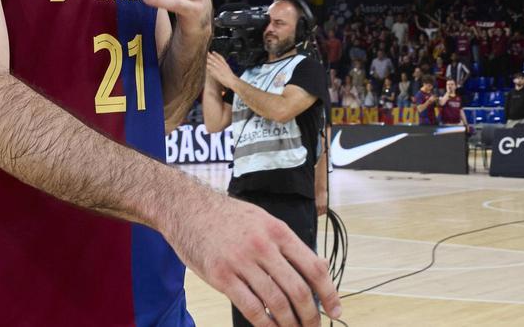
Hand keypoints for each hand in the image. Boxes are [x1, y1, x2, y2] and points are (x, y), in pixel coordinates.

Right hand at [166, 191, 341, 326]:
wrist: (187, 208)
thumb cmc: (227, 217)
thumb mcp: (263, 220)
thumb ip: (288, 244)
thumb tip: (317, 269)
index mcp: (278, 231)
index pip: (314, 267)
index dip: (329, 293)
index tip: (335, 310)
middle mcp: (263, 246)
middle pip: (298, 290)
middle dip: (310, 315)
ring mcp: (241, 262)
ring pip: (276, 303)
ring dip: (289, 323)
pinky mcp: (221, 277)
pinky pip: (251, 308)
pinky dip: (265, 324)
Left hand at [206, 52, 237, 90]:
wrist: (233, 81)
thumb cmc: (231, 78)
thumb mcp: (228, 71)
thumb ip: (224, 68)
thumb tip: (222, 67)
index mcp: (225, 64)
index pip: (221, 57)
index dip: (217, 54)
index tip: (213, 51)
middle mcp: (222, 65)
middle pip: (215, 59)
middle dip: (211, 55)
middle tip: (207, 52)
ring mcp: (219, 68)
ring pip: (213, 63)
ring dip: (208, 60)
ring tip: (204, 57)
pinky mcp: (217, 72)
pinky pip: (211, 68)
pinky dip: (208, 66)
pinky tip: (205, 65)